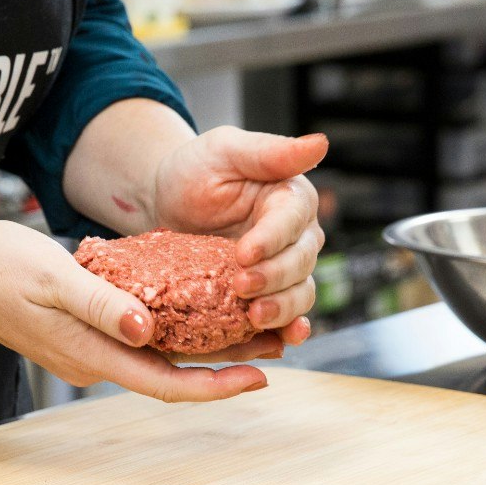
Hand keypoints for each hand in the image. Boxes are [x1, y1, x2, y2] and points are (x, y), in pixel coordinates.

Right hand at [0, 221, 268, 401]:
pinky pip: (139, 341)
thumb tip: (145, 330)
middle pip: (172, 375)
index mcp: (91, 354)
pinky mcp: (84, 333)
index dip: (216, 385)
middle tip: (277, 344)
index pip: (166, 384)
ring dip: (205, 349)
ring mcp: (88, 350)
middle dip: (225, 365)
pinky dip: (176, 331)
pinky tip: (197, 307)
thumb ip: (100, 303)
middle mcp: (94, 360)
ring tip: (251, 327)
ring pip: (159, 358)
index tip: (260, 376)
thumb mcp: (53, 276)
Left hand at [152, 128, 325, 344]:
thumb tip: (320, 143)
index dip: (272, 239)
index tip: (244, 253)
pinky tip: (282, 341)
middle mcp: (296, 236)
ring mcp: (284, 269)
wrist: (165, 206)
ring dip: (281, 309)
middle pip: (300, 262)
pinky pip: (287, 318)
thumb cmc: (195, 172)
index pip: (292, 220)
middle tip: (242, 287)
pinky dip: (287, 331)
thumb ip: (269, 151)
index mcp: (290, 198)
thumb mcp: (223, 150)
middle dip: (273, 278)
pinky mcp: (267, 296)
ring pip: (299, 294)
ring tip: (254, 317)